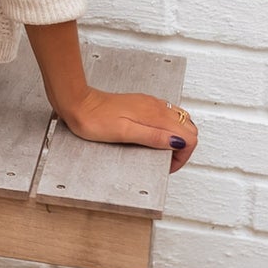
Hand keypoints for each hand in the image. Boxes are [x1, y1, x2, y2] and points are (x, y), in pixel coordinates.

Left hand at [52, 87, 197, 169]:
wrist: (78, 104)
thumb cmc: (95, 120)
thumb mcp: (125, 133)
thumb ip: (153, 137)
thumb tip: (177, 142)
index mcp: (155, 115)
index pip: (189, 136)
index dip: (183, 155)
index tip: (168, 164)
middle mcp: (156, 107)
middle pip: (188, 128)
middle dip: (183, 147)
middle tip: (166, 160)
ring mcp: (150, 104)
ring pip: (179, 121)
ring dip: (177, 138)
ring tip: (160, 151)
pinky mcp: (141, 104)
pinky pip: (165, 116)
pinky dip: (167, 129)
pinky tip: (153, 137)